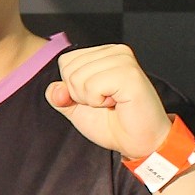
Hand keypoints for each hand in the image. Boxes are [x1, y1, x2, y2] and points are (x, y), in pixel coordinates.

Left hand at [45, 44, 171, 159]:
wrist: (138, 142)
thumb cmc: (113, 123)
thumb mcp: (75, 108)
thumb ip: (59, 95)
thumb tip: (56, 89)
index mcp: (104, 54)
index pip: (66, 61)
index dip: (72, 86)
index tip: (95, 96)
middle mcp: (116, 52)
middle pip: (69, 69)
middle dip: (79, 93)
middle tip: (105, 101)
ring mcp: (124, 60)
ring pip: (77, 78)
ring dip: (90, 99)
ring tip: (112, 102)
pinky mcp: (130, 74)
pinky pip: (91, 86)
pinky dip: (98, 101)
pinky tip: (117, 102)